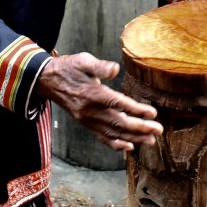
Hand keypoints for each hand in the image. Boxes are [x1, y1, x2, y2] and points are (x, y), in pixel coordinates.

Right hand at [35, 52, 161, 151]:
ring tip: (150, 140)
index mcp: (92, 94)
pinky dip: (116, 144)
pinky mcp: (86, 123)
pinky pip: (102, 137)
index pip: (119, 104)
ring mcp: (87, 119)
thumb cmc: (68, 68)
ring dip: (133, 138)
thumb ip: (100, 66)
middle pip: (119, 123)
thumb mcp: (83, 60)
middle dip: (140, 128)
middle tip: (158, 131)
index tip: (153, 113)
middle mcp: (90, 110)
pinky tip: (129, 147)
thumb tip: (115, 69)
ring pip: (113, 133)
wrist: (47, 80)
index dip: (137, 110)